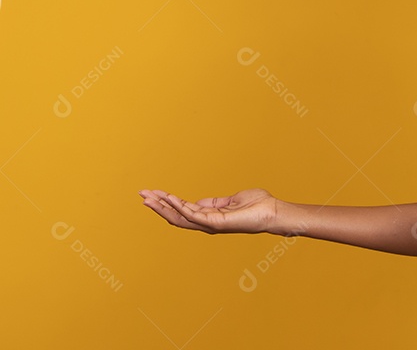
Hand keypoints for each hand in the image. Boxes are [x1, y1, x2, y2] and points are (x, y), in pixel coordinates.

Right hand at [139, 187, 277, 234]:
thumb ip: (215, 202)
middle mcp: (207, 223)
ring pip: (180, 217)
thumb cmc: (258, 205)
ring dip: (162, 206)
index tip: (153, 193)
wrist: (273, 212)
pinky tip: (169, 197)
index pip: (183, 211)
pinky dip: (179, 206)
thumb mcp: (232, 200)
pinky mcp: (217, 223)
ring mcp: (211, 224)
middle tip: (142, 194)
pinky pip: (193, 215)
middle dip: (158, 206)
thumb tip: (200, 202)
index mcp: (210, 217)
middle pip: (176, 216)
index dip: (167, 202)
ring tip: (147, 197)